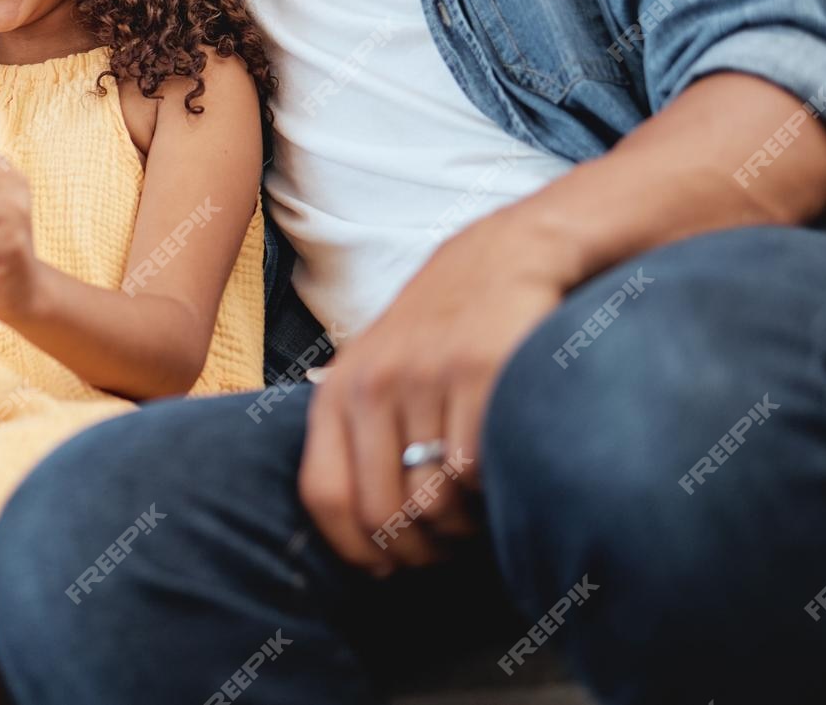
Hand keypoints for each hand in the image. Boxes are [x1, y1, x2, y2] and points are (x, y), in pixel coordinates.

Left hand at [298, 215, 569, 574]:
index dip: (355, 549)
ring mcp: (427, 378)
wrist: (500, 257)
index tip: (385, 567)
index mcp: (339, 391)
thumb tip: (355, 534)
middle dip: (417, 551)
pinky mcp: (483, 373)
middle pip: (383, 513)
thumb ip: (353, 436)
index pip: (325, 496)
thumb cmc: (434, 332)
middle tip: (442, 549)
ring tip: (471, 510)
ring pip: (436, 501)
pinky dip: (490, 493)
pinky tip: (497, 476)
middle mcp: (375, 384)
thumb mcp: (374, 370)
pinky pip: (479, 472)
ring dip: (460, 525)